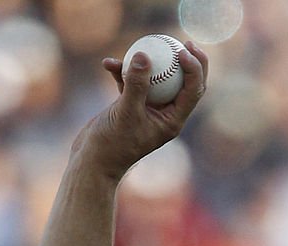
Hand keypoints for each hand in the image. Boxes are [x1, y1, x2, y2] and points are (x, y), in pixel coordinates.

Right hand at [72, 40, 209, 179]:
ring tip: (147, 43)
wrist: (93, 162)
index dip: (195, 69)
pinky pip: (131, 83)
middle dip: (188, 62)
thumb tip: (144, 55)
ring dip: (149, 62)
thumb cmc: (112, 144)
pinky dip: (122, 72)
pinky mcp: (130, 106)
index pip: (193, 92)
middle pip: (183, 83)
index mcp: (172, 121)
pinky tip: (108, 64)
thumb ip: (136, 85)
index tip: (183, 51)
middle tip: (184, 42)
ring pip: (156, 80)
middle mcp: (164, 114)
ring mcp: (147, 109)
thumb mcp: (125, 113)